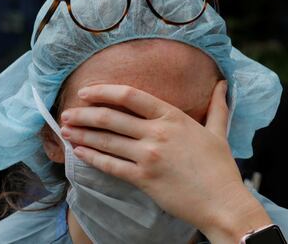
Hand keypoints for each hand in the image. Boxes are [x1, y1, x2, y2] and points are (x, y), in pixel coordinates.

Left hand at [61, 82, 270, 242]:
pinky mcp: (143, 179)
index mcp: (173, 117)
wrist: (223, 203)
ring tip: (64, 130)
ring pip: (106, 141)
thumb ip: (218, 106)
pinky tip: (78, 152)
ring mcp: (148, 156)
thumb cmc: (220, 168)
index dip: (103, 91)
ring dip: (81, 134)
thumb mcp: (218, 132)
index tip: (86, 92)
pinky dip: (91, 158)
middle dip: (83, 114)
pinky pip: (110, 166)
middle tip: (67, 114)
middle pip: (110, 117)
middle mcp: (157, 133)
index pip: (130, 95)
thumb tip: (222, 84)